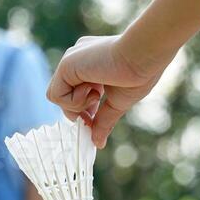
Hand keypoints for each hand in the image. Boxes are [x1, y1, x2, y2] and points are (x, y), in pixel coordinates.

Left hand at [47, 34, 168, 147]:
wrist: (144, 55)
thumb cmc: (139, 74)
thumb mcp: (118, 102)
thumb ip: (104, 120)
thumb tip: (98, 143)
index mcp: (90, 63)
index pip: (75, 91)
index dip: (84, 109)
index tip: (95, 118)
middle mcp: (77, 59)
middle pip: (63, 96)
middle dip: (78, 111)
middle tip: (93, 114)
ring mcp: (70, 60)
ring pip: (57, 96)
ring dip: (77, 105)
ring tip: (97, 95)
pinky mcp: (65, 65)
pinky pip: (55, 95)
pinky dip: (74, 102)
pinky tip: (93, 90)